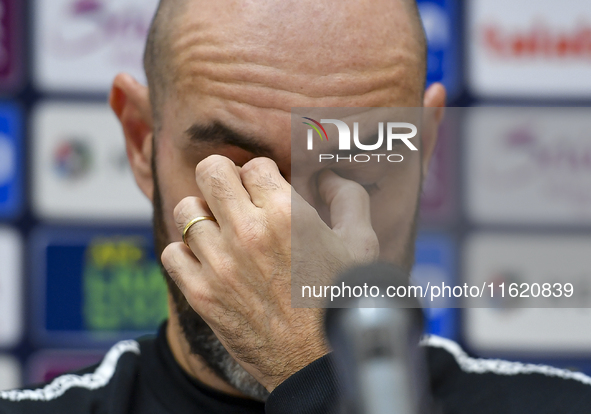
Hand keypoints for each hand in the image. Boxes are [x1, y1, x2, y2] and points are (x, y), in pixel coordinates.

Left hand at [161, 155, 378, 390]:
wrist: (318, 362)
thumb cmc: (340, 301)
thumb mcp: (361, 244)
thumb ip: (349, 198)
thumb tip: (328, 176)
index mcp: (287, 215)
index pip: (254, 166)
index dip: (262, 176)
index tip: (266, 191)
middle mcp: (248, 233)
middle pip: (210, 172)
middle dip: (223, 176)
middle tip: (234, 194)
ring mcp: (219, 264)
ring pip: (187, 209)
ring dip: (205, 215)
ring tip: (222, 231)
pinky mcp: (201, 294)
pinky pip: (171, 253)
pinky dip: (186, 252)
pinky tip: (208, 260)